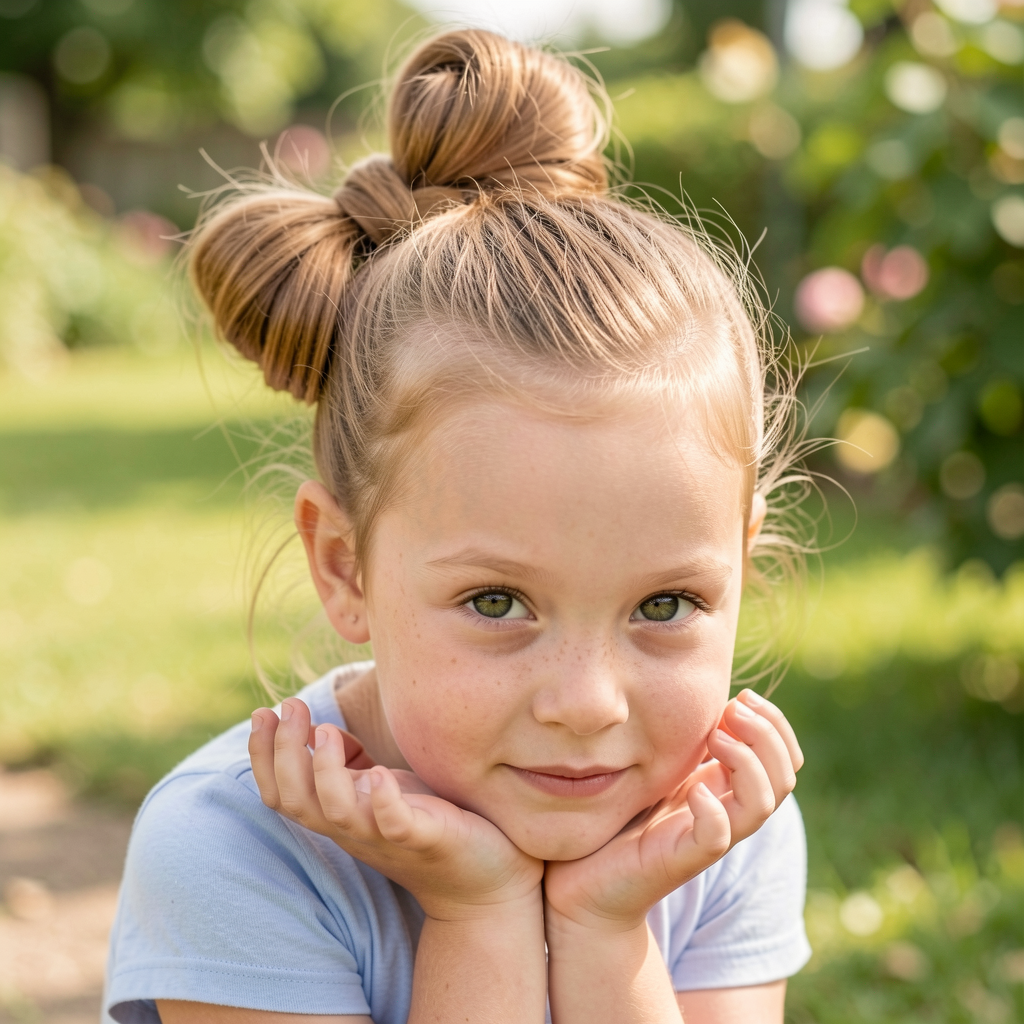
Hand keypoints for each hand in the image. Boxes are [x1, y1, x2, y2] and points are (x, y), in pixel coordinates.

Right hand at [249, 698, 543, 920]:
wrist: (484, 879)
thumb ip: (350, 763)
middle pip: (297, 800)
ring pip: (337, 813)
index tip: (262, 712)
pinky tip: (380, 774)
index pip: (281, 792)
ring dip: (325, 771)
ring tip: (326, 733)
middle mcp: (355, 829)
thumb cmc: (430, 822)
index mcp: (340, 814)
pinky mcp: (427, 840)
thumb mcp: (381, 787)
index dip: (263, 756)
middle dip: (284, 752)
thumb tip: (320, 730)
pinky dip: (384, 803)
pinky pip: (396, 825)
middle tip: (290, 708)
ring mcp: (388, 837)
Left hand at [543, 689, 802, 932]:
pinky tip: (693, 788)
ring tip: (715, 739)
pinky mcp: (681, 859)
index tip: (742, 695)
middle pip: (785, 777)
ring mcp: (708, 838)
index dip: (776, 724)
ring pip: (762, 805)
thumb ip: (681, 739)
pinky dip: (713, 810)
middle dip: (768, 735)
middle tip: (733, 709)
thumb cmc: (618, 818)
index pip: (784, 758)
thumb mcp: (656, 765)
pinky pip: (716, 838)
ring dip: (747, 762)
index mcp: (725, 788)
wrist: (584, 880)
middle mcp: (726, 812)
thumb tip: (700, 693)